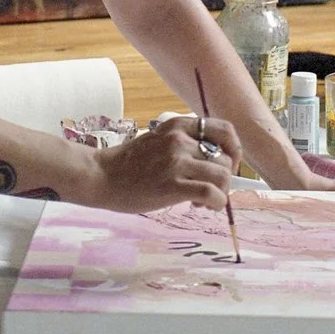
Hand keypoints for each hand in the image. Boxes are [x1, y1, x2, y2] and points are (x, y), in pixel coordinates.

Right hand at [86, 115, 236, 214]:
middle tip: (211, 190)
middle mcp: (180, 140)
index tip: (229, 164)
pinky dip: (218, 203)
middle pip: (225, 158)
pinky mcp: (173, 185)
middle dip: (225, 178)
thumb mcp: (157, 140)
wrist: (100, 176)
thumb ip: (182, 144)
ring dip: (221, 193)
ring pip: (223, 176)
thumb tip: (212, 162)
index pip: (224, 129)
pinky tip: (204, 207)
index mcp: (178, 125)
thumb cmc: (127, 163)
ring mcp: (177, 162)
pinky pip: (212, 193)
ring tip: (204, 201)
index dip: (234, 148)